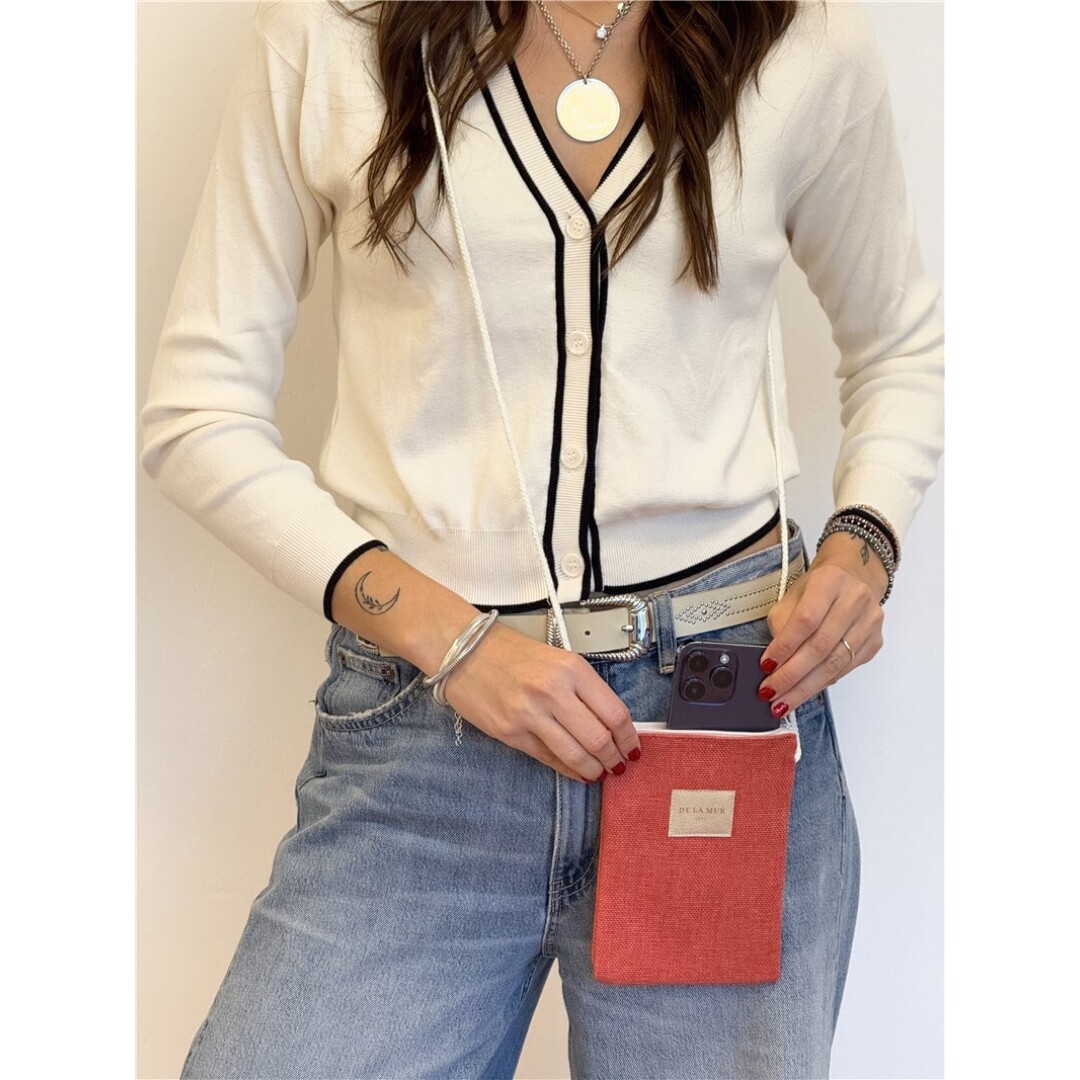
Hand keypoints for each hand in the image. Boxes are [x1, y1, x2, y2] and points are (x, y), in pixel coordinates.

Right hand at [441, 622, 641, 783]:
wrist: (465, 651)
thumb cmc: (511, 653)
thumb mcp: (558, 661)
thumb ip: (584, 690)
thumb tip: (610, 725)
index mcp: (572, 669)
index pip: (614, 712)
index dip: (629, 737)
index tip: (633, 746)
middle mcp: (553, 691)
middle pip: (599, 739)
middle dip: (614, 758)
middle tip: (619, 764)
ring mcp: (530, 714)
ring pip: (575, 755)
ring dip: (594, 769)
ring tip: (600, 772)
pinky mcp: (511, 733)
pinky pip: (548, 758)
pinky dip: (567, 769)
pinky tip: (576, 771)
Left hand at [757, 532, 886, 716]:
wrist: (853, 577)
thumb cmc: (818, 588)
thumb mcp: (792, 596)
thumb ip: (782, 624)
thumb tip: (773, 662)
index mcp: (830, 581)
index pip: (806, 620)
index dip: (785, 646)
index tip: (766, 666)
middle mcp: (855, 599)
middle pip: (821, 646)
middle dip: (792, 675)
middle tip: (771, 691)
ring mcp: (869, 622)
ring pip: (835, 663)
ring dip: (805, 687)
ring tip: (783, 701)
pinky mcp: (875, 642)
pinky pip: (846, 669)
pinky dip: (822, 683)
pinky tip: (804, 691)